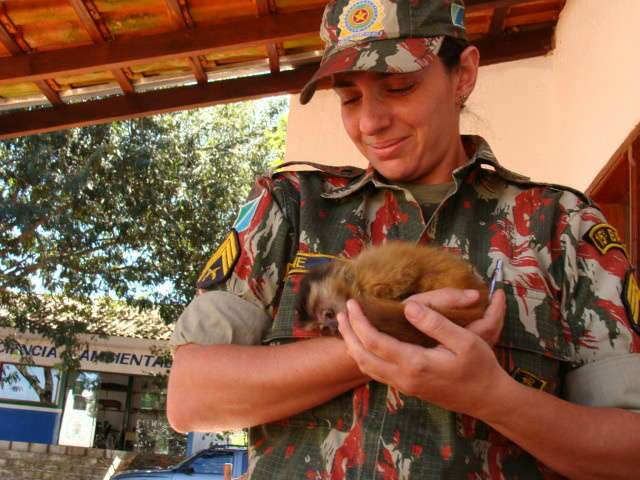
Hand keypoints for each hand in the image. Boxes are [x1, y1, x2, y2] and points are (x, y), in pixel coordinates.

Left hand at [337, 289, 510, 416]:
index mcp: (415, 363)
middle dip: (348, 333)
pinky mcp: (407, 388)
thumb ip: (435, 323)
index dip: (359, 321)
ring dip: (353, 345)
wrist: (487, 399)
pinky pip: (376, 373)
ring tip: (346, 325)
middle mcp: (404, 378)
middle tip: (341, 312)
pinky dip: (363, 356)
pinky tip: (364, 343)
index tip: (353, 302)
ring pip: (366, 367)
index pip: (374, 341)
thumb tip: (409, 307)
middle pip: (362, 356)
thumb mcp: (465, 340)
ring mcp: (404, 386)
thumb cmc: (479, 366)